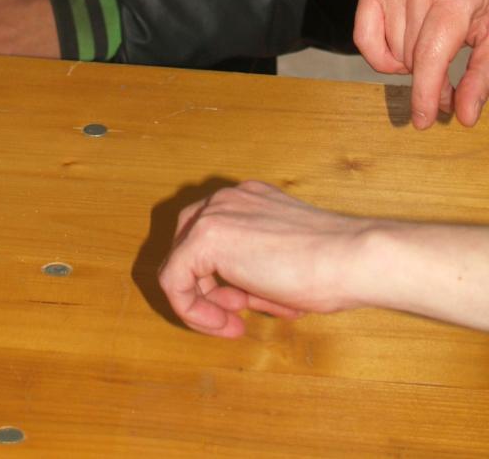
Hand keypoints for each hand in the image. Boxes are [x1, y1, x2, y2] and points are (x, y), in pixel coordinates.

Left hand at [158, 182, 370, 337]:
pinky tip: (220, 325)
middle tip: (235, 315)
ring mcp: (213, 214)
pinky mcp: (204, 238)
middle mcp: (226, 200)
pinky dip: (190, 308)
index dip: (221, 279)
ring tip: (235, 322)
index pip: (214, 237)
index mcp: (248, 200)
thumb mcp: (286, 263)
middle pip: (189, 245)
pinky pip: (173, 278)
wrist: (350, 258)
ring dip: (203, 300)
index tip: (243, 307)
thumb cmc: (333, 267)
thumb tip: (238, 293)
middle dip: (208, 286)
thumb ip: (256, 269)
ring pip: (179, 262)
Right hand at [354, 0, 488, 128]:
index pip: (429, 56)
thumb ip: (483, 76)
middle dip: (428, 79)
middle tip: (447, 84)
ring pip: (390, 49)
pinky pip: (364, 33)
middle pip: (410, 57)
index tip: (423, 120)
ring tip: (432, 53)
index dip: (425, 93)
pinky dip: (381, 51)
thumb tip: (465, 116)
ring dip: (409, 63)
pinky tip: (401, 49)